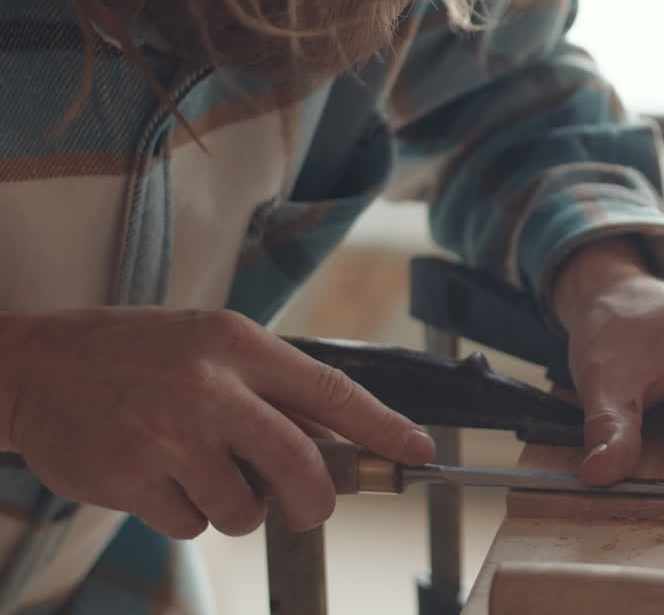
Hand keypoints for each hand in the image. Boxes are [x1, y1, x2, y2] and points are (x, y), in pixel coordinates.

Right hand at [0, 307, 433, 538]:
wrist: (34, 367)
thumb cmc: (136, 354)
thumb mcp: (210, 343)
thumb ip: (271, 388)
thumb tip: (340, 442)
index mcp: (236, 343)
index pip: (330, 389)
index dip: (382, 427)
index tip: (419, 450)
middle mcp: (208, 388)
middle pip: (301, 466)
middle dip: (316, 499)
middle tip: (308, 506)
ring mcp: (168, 436)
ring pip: (245, 509)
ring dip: (238, 507)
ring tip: (203, 471)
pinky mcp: (132, 480)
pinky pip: (192, 526)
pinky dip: (188, 516)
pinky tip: (161, 479)